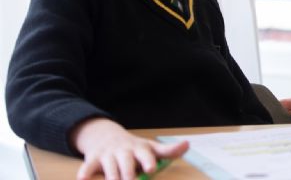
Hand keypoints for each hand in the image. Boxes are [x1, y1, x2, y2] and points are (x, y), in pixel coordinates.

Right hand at [71, 117, 188, 179]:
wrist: (106, 136)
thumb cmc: (134, 148)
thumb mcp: (151, 147)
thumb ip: (168, 151)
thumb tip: (187, 144)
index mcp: (140, 148)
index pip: (145, 153)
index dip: (148, 160)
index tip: (151, 168)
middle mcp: (124, 151)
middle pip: (126, 162)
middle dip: (128, 173)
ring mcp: (108, 154)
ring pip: (109, 167)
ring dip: (111, 176)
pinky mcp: (93, 159)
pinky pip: (88, 166)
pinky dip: (85, 172)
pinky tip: (82, 179)